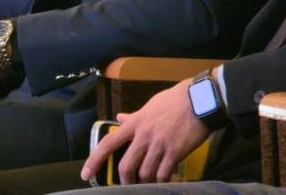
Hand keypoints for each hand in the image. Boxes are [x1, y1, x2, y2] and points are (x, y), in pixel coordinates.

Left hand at [80, 80, 208, 184]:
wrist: (198, 99)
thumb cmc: (173, 100)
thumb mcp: (149, 106)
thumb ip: (134, 116)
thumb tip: (120, 118)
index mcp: (135, 123)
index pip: (108, 143)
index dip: (94, 160)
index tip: (86, 174)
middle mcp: (143, 135)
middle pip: (126, 166)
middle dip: (125, 181)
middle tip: (128, 185)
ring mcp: (159, 145)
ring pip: (145, 174)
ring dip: (146, 183)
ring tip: (150, 183)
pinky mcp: (175, 152)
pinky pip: (164, 175)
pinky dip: (163, 182)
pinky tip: (166, 181)